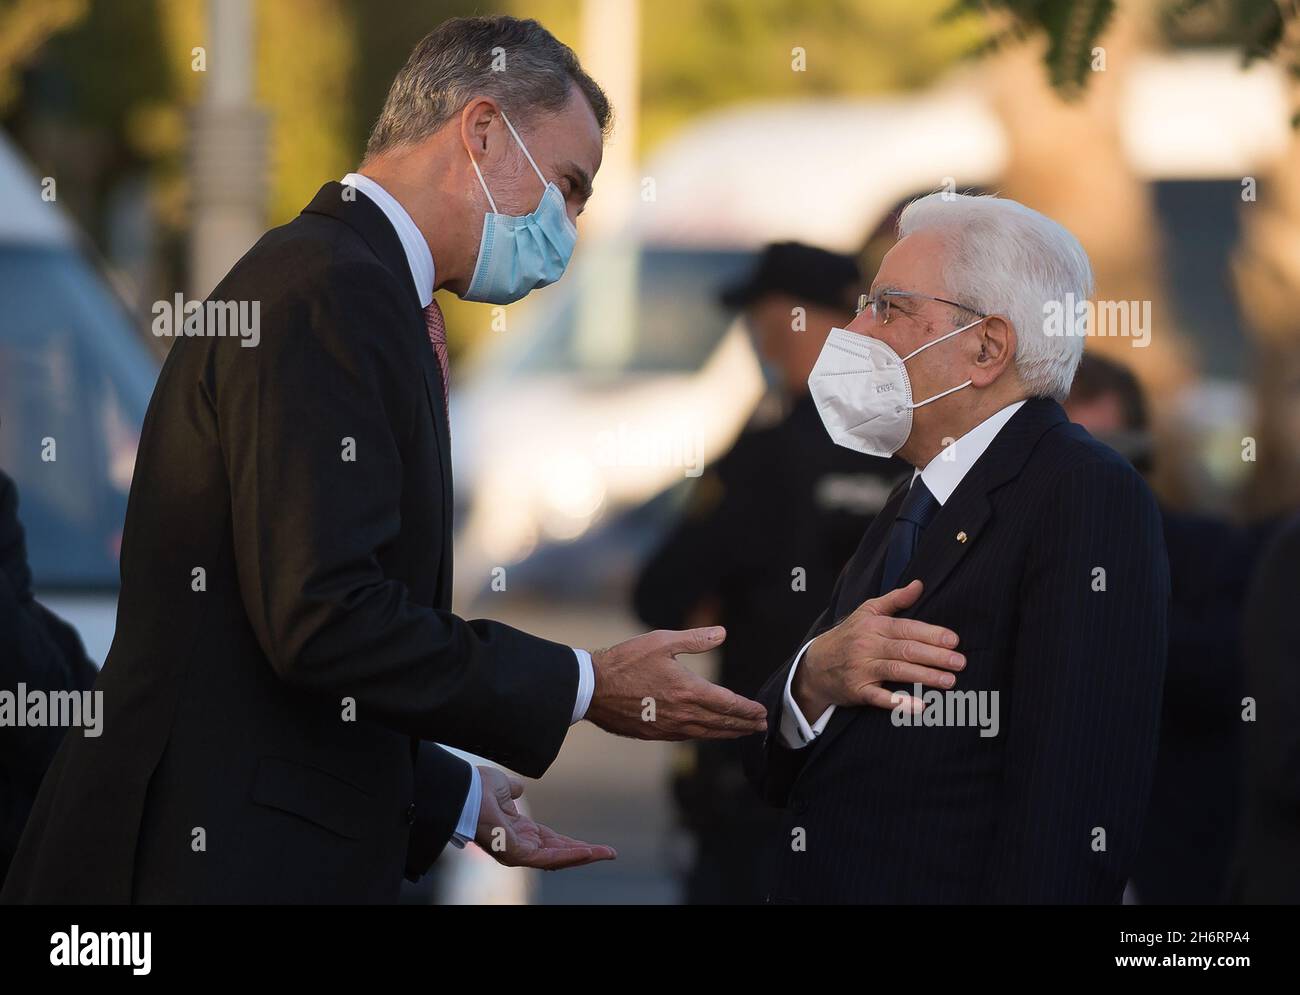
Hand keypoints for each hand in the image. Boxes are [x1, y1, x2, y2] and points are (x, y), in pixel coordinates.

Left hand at [474, 766, 616, 869]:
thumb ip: (513, 791)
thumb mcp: (503, 788)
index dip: (574, 844)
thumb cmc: (478, 788)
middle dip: (586, 854)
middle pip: (560, 854)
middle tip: (610, 853)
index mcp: (520, 832)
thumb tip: (518, 788)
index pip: (553, 842)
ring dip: (583, 857)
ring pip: (557, 859)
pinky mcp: (515, 854)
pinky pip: (547, 859)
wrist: (464, 790)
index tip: (593, 846)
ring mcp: (518, 853)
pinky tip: (587, 851)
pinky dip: (568, 856)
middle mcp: (520, 846)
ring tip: (606, 854)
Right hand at [585, 627, 767, 740]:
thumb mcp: (661, 641)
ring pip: (707, 733)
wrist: (592, 689)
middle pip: (722, 723)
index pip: (727, 703)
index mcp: (688, 690)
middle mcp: (683, 714)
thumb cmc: (625, 661)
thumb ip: (694, 639)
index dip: (747, 709)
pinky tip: (708, 732)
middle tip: (760, 726)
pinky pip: (688, 737)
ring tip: (742, 732)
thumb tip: (722, 633)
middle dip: (744, 724)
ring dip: (727, 733)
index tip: (762, 711)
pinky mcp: (655, 734)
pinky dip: (705, 735)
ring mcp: (669, 727)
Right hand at [792, 580, 964, 717]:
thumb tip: (920, 585)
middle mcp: (867, 646)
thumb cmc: (848, 636)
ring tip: (949, 681)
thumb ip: (895, 599)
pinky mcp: (858, 691)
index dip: (931, 634)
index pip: (906, 628)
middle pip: (905, 649)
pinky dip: (900, 703)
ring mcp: (862, 669)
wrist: (816, 665)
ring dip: (925, 676)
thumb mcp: (866, 612)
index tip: (954, 640)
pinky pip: (880, 698)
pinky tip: (920, 706)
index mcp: (873, 626)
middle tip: (960, 662)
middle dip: (935, 656)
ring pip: (897, 671)